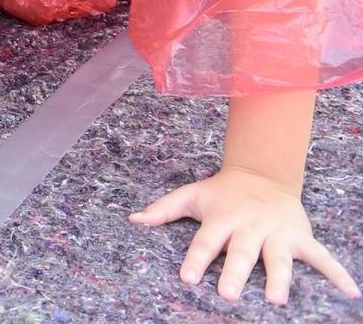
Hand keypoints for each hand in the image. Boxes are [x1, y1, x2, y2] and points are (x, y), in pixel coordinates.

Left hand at [131, 167, 359, 304]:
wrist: (263, 174)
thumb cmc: (221, 192)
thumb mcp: (191, 195)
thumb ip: (163, 209)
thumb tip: (132, 219)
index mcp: (221, 219)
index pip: (205, 242)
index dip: (196, 260)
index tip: (187, 278)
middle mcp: (249, 227)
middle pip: (241, 253)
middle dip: (235, 273)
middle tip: (228, 295)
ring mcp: (277, 233)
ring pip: (279, 257)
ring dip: (278, 277)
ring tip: (276, 300)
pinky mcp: (301, 237)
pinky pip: (322, 257)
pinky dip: (338, 274)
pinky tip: (351, 294)